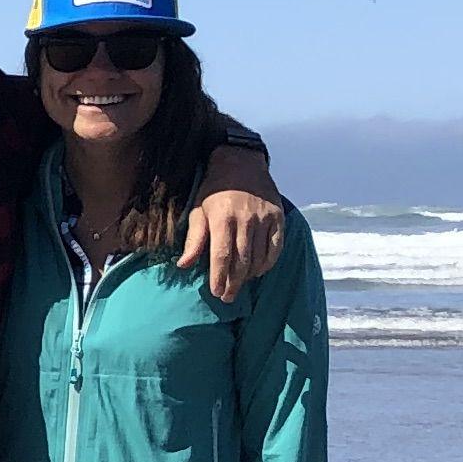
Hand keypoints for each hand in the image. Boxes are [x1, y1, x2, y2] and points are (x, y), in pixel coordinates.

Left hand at [176, 175, 283, 301]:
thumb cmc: (214, 190)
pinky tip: (258, 271)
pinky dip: (268, 263)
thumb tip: (183, 265)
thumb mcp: (198, 210)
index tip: (216, 293)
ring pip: (259, 257)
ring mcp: (265, 219)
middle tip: (227, 297)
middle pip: (241, 260)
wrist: (242, 163)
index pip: (222, 256)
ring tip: (239, 285)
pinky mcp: (279, 218)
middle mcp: (246, 220)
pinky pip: (276, 248)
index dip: (219, 277)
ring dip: (249, 275)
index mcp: (222, 218)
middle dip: (233, 283)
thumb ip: (194, 239)